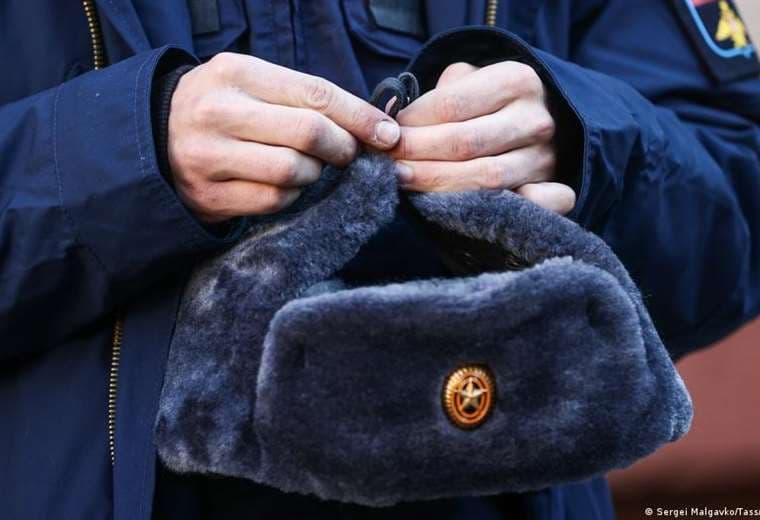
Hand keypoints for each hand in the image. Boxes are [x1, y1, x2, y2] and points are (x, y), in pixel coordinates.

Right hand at [168, 53, 400, 222]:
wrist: (153, 137)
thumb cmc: (221, 108)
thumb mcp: (252, 84)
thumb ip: (303, 97)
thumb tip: (371, 123)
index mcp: (235, 73)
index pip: (314, 93)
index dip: (359, 116)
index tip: (386, 134)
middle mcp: (218, 112)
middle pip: (309, 133)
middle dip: (343, 147)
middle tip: (348, 154)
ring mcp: (209, 157)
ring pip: (294, 170)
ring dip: (316, 173)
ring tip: (309, 166)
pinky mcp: (209, 196)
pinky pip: (274, 199)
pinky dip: (293, 194)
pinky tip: (285, 184)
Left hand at [392, 61, 574, 214]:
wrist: (537, 122)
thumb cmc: (488, 104)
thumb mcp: (468, 82)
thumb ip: (436, 95)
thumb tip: (390, 115)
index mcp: (517, 80)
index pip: (452, 105)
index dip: (412, 124)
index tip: (386, 137)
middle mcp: (537, 119)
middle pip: (465, 143)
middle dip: (417, 156)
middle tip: (387, 165)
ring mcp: (549, 158)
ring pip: (487, 179)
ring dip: (439, 185)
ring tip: (404, 182)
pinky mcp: (559, 189)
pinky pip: (540, 205)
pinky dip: (510, 208)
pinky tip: (472, 210)